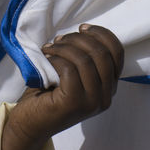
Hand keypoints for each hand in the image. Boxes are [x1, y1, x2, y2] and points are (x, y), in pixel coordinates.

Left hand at [0, 24, 122, 149]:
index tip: (82, 28)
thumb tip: (84, 31)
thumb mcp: (76, 72)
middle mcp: (105, 97)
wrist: (31, 121)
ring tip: (50, 48)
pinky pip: (69, 69)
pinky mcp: (74, 103)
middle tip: (60, 39)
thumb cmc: (51, 91)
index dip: (101, 34)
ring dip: (64, 47)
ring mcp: (91, 102)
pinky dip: (56, 59)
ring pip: (85, 60)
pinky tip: (47, 60)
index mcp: (109, 87)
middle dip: (79, 39)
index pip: (117, 52)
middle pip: (102, 54)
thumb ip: (87, 58)